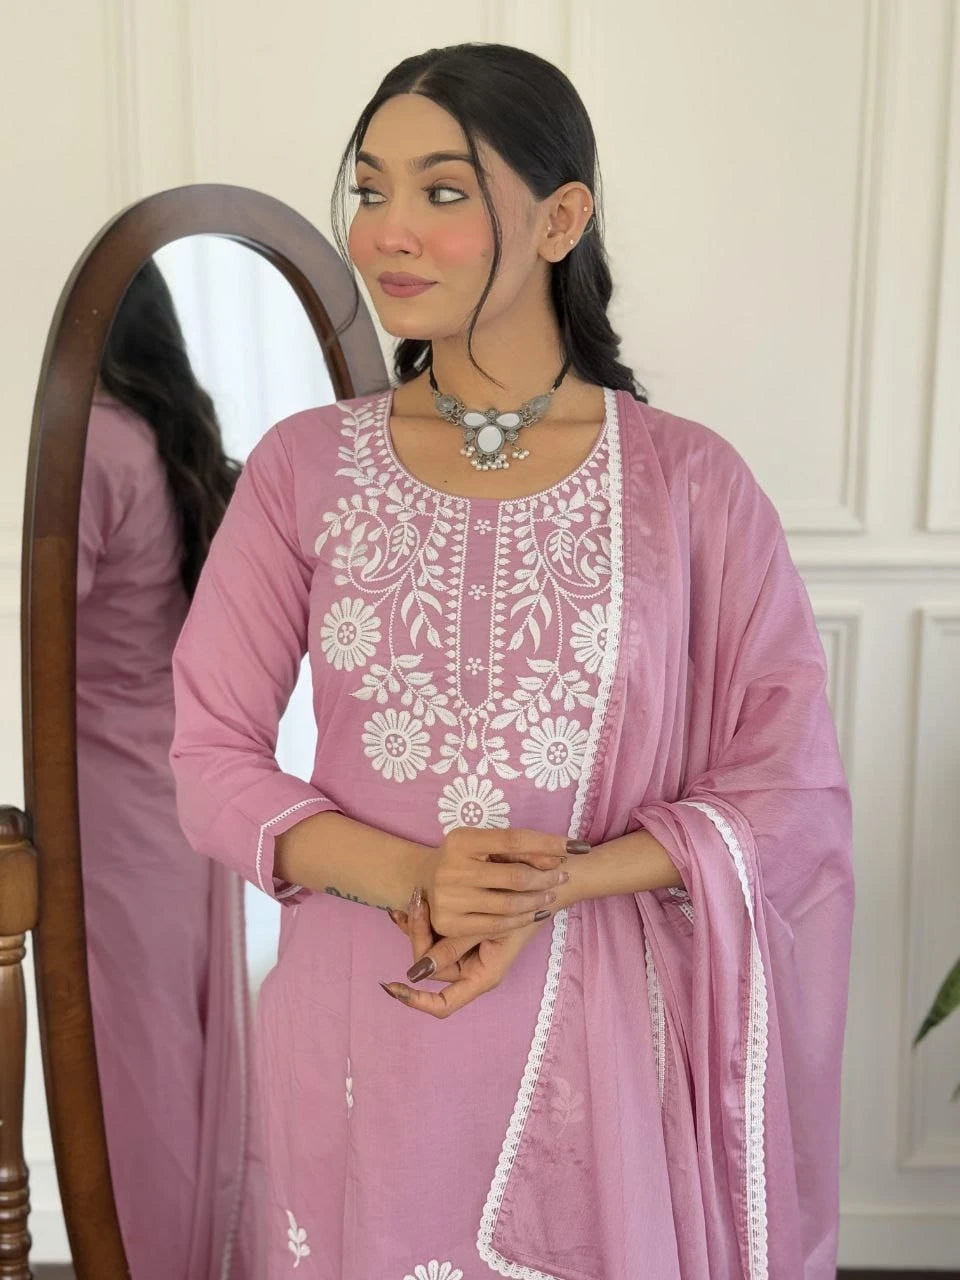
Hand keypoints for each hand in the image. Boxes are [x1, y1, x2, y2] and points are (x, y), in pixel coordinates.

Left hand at [381, 887, 543, 1018]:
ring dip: (418, 925)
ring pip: (433, 947)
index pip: (444, 1003)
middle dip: (416, 937)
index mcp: (483, 976)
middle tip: (409, 908)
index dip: (417, 1001)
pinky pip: (440, 931)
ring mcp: (469, 949)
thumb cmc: (528, 905)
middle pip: (432, 967)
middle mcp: (473, 967)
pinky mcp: (466, 930)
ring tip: (411, 899)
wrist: (549, 880)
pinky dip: (428, 917)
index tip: (392, 987)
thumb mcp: (490, 925)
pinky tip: (418, 898)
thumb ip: (455, 946)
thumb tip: (417, 971)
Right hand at [412, 827, 582, 938]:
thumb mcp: (485, 844)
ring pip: (510, 904)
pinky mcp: (449, 924)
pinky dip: (522, 919)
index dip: (549, 843)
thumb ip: (519, 850)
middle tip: (563, 876)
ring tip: (550, 895)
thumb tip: (557, 860)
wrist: (424, 881)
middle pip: (516, 876)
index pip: (514, 840)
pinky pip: (497, 925)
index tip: (579, 846)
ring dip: (539, 900)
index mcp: (461, 840)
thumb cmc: (464, 859)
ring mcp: (448, 899)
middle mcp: (451, 868)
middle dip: (547, 877)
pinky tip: (534, 912)